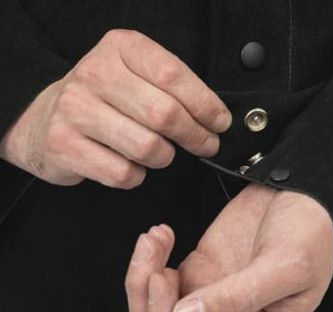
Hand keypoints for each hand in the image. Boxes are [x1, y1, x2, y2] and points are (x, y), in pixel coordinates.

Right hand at [0, 29, 230, 187]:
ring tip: (161, 153)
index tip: (220, 123)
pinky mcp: (65, 146)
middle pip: (165, 115)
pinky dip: (137, 175)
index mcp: (120, 49)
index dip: (206, 105)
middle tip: (206, 145)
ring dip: (165, 157)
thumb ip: (171, 87)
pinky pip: (124, 173)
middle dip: (196, 137)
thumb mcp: (135, 75)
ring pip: (148, 148)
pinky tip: (130, 164)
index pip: (174, 76)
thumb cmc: (102, 99)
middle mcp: (95, 74)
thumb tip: (215, 117)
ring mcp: (76, 111)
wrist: (45, 118)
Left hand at [125, 184, 332, 311]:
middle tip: (154, 264)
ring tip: (154, 240)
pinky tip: (161, 234)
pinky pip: (159, 280)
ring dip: (142, 281)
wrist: (302, 196)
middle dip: (148, 305)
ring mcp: (210, 297)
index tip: (164, 283)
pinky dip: (150, 260)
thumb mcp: (288, 265)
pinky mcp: (199, 271)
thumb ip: (240, 297)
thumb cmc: (310, 233)